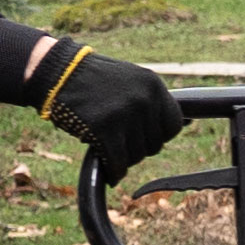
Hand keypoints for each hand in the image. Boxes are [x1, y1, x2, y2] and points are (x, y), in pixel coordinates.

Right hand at [23, 34, 186, 173]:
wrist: (58, 73)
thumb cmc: (94, 80)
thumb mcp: (130, 80)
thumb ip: (152, 101)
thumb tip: (187, 123)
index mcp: (153, 85)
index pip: (173, 125)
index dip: (159, 136)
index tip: (142, 137)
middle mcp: (144, 99)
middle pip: (155, 144)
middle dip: (139, 148)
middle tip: (120, 142)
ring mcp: (125, 114)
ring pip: (137, 156)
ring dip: (124, 159)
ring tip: (110, 149)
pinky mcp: (104, 129)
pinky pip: (118, 162)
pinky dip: (114, 171)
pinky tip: (109, 170)